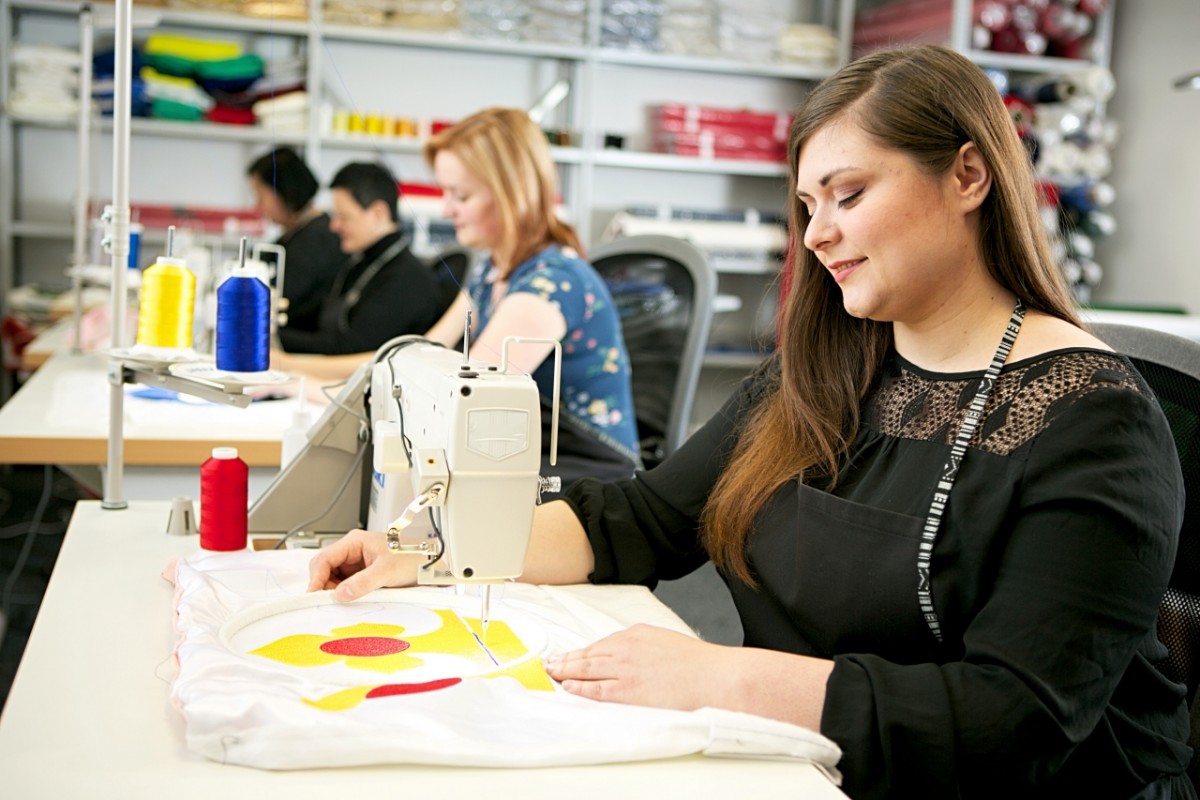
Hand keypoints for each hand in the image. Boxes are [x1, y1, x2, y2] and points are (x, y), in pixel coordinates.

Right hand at [307, 529, 419, 600]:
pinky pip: (345, 586)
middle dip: (324, 586)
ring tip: (345, 601)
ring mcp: (356, 563)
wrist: (431, 564)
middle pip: (324, 570)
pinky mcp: (362, 575)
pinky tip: (351, 601)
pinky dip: (344, 595)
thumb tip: (340, 594)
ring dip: (334, 592)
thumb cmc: (413, 558)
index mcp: (354, 542)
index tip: (313, 595)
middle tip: (329, 602)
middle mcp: (353, 551)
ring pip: (333, 579)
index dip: (316, 578)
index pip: (324, 559)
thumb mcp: (387, 571)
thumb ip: (363, 582)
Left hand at [543, 624, 730, 711]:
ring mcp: (625, 669)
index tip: (567, 655)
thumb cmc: (698, 664)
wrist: (714, 677)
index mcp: (636, 634)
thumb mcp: (666, 642)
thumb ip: (644, 647)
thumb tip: (632, 658)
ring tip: (552, 674)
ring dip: (566, 672)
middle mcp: (626, 648)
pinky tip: (568, 687)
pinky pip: (596, 689)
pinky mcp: (628, 690)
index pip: (600, 644)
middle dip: (566, 659)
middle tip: (549, 663)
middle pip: (588, 655)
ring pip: (587, 669)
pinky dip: (579, 687)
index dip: (581, 651)